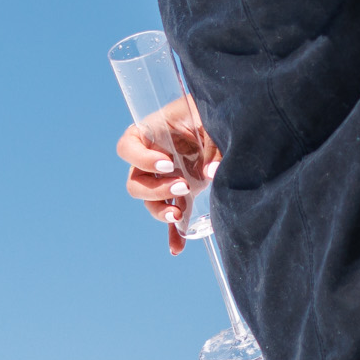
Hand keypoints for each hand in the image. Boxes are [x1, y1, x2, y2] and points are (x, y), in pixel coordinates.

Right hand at [113, 94, 216, 255]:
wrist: (231, 115)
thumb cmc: (215, 110)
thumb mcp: (212, 120)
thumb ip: (212, 146)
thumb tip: (209, 174)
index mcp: (152, 132)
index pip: (127, 147)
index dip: (140, 159)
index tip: (168, 164)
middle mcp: (154, 157)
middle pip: (135, 182)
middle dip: (155, 190)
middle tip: (182, 186)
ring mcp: (168, 176)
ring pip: (150, 201)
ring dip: (160, 211)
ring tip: (179, 213)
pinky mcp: (185, 190)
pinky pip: (173, 214)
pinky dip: (174, 233)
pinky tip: (177, 248)